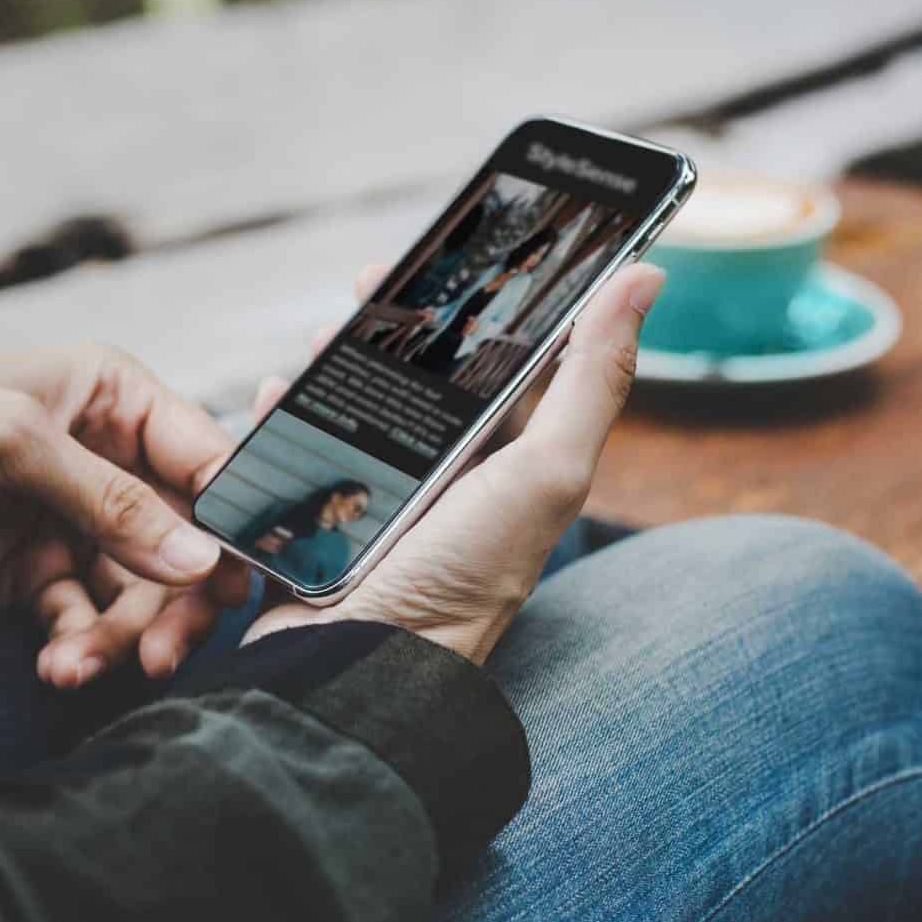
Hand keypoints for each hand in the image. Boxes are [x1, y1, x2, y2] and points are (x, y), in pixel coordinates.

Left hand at [0, 336, 250, 685]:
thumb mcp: (14, 445)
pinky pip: (80, 623)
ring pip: (137, 596)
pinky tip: (54, 667)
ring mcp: (69, 524)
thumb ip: (110, 505)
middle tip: (163, 653)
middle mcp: (106, 463)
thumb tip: (201, 561)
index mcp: (118, 401)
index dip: (239, 524)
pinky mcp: (27, 578)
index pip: (210, 464)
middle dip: (180, 602)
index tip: (246, 583)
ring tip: (80, 666)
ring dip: (122, 637)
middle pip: (184, 546)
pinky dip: (77, 649)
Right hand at [250, 261, 662, 663]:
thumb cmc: (461, 581)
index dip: (484, 305)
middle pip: (418, 376)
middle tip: (373, 283)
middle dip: (396, 322)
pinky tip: (274, 397)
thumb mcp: (546, 473)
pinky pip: (294, 448)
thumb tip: (648, 279)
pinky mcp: (314, 516)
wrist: (355, 669)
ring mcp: (375, 499)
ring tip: (324, 339)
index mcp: (506, 466)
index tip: (459, 252)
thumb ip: (593, 380)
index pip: (502, 364)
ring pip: (352, 403)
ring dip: (335, 359)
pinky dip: (280, 416)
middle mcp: (443, 480)